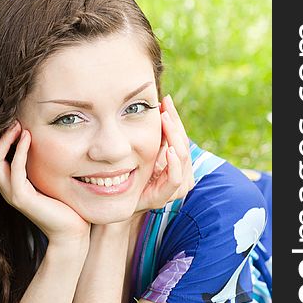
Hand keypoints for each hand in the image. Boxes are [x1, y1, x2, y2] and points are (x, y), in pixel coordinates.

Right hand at [0, 121, 90, 244]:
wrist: (72, 231)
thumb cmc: (65, 205)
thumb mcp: (50, 179)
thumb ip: (42, 163)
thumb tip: (47, 139)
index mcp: (12, 184)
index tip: (13, 120)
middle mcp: (8, 189)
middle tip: (12, 118)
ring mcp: (12, 194)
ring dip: (4, 140)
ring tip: (17, 124)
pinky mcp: (22, 199)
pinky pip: (14, 170)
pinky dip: (19, 151)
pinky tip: (27, 137)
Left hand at [135, 94, 193, 212]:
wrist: (119, 202)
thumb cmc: (132, 176)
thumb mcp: (143, 151)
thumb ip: (153, 134)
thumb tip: (156, 104)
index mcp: (177, 161)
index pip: (180, 135)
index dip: (174, 117)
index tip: (166, 100)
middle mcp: (181, 173)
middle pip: (183, 144)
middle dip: (174, 125)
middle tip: (165, 110)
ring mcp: (175, 186)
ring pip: (182, 158)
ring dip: (175, 139)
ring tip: (167, 123)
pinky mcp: (165, 195)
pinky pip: (175, 178)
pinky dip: (174, 163)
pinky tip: (168, 150)